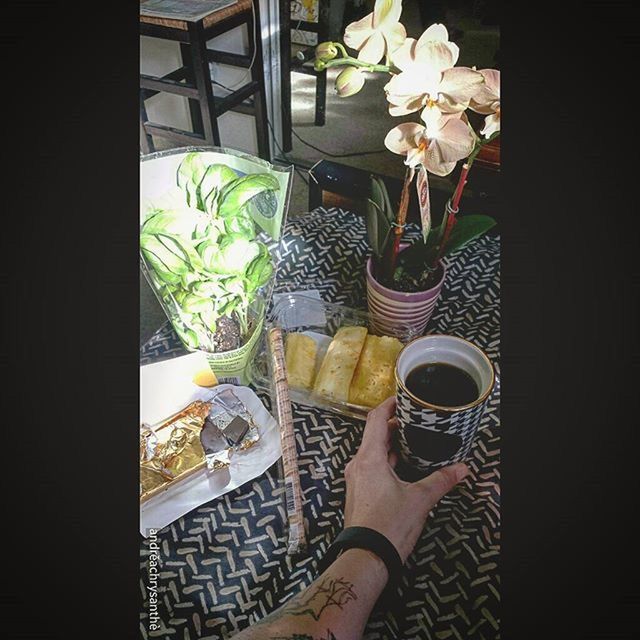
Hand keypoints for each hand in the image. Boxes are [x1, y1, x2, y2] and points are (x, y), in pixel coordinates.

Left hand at [343, 396, 470, 563]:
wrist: (366, 557)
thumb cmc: (387, 527)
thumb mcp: (419, 500)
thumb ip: (441, 480)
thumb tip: (461, 469)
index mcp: (368, 459)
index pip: (375, 420)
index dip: (388, 406)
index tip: (401, 398)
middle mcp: (358, 465)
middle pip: (373, 434)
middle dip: (393, 425)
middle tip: (412, 419)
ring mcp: (356, 479)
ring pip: (372, 451)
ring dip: (389, 444)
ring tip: (410, 440)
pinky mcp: (359, 492)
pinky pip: (370, 466)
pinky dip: (385, 460)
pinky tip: (401, 466)